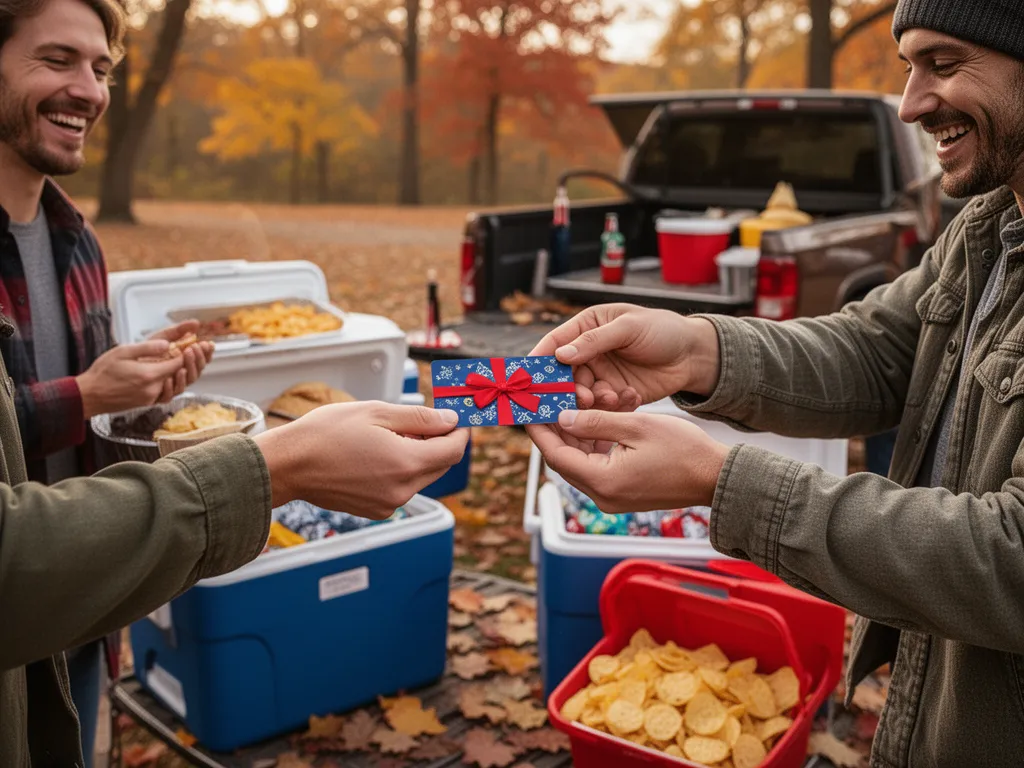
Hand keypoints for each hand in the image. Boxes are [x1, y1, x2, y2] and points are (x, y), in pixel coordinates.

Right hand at [77, 341, 189, 418]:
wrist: (89, 396)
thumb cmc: (102, 372)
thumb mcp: (123, 352)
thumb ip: (147, 348)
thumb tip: (168, 345)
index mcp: (149, 375)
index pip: (179, 363)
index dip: (188, 353)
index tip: (194, 344)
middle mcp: (154, 389)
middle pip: (181, 375)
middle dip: (190, 361)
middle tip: (196, 350)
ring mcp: (151, 398)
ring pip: (177, 386)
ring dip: (184, 373)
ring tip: (187, 360)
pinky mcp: (148, 403)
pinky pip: (168, 394)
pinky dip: (174, 384)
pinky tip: (173, 374)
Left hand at [148, 321, 215, 398]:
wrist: (123, 367)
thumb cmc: (144, 352)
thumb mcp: (161, 337)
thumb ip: (178, 330)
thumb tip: (196, 323)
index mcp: (184, 361)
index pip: (202, 359)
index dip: (207, 353)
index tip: (208, 344)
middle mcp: (181, 374)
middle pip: (197, 371)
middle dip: (198, 359)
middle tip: (194, 348)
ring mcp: (172, 386)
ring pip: (187, 383)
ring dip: (188, 371)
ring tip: (184, 361)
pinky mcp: (159, 396)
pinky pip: (169, 395)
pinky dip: (170, 387)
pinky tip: (167, 378)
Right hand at [253, 402, 469, 519]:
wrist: (288, 465)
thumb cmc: (325, 434)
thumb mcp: (376, 413)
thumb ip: (419, 418)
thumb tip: (450, 421)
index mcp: (405, 463)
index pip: (453, 450)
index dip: (460, 431)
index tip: (458, 417)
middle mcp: (402, 490)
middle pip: (440, 465)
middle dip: (440, 442)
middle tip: (426, 420)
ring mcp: (389, 504)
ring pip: (421, 476)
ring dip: (419, 455)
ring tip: (393, 433)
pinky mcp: (376, 510)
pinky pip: (402, 487)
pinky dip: (401, 469)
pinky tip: (380, 453)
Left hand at [526, 410, 729, 513]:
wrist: (716, 477)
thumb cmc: (684, 452)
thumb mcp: (636, 427)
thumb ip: (596, 422)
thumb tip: (563, 419)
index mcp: (604, 482)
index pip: (557, 456)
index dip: (540, 432)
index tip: (528, 411)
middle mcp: (603, 496)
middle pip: (565, 461)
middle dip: (555, 431)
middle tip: (545, 404)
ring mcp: (613, 497)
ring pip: (581, 462)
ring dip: (576, 435)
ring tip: (572, 406)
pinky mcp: (623, 493)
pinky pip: (598, 466)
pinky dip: (594, 444)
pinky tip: (597, 421)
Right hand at [530, 304, 720, 410]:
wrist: (694, 355)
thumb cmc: (663, 330)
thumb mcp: (629, 328)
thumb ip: (594, 341)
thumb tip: (560, 355)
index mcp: (587, 327)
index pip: (554, 343)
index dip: (539, 360)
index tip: (529, 378)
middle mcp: (589, 352)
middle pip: (563, 374)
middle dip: (567, 388)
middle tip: (580, 397)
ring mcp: (601, 374)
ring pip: (581, 393)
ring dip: (590, 400)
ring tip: (608, 397)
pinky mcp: (614, 394)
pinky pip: (602, 406)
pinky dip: (611, 406)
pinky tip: (627, 398)